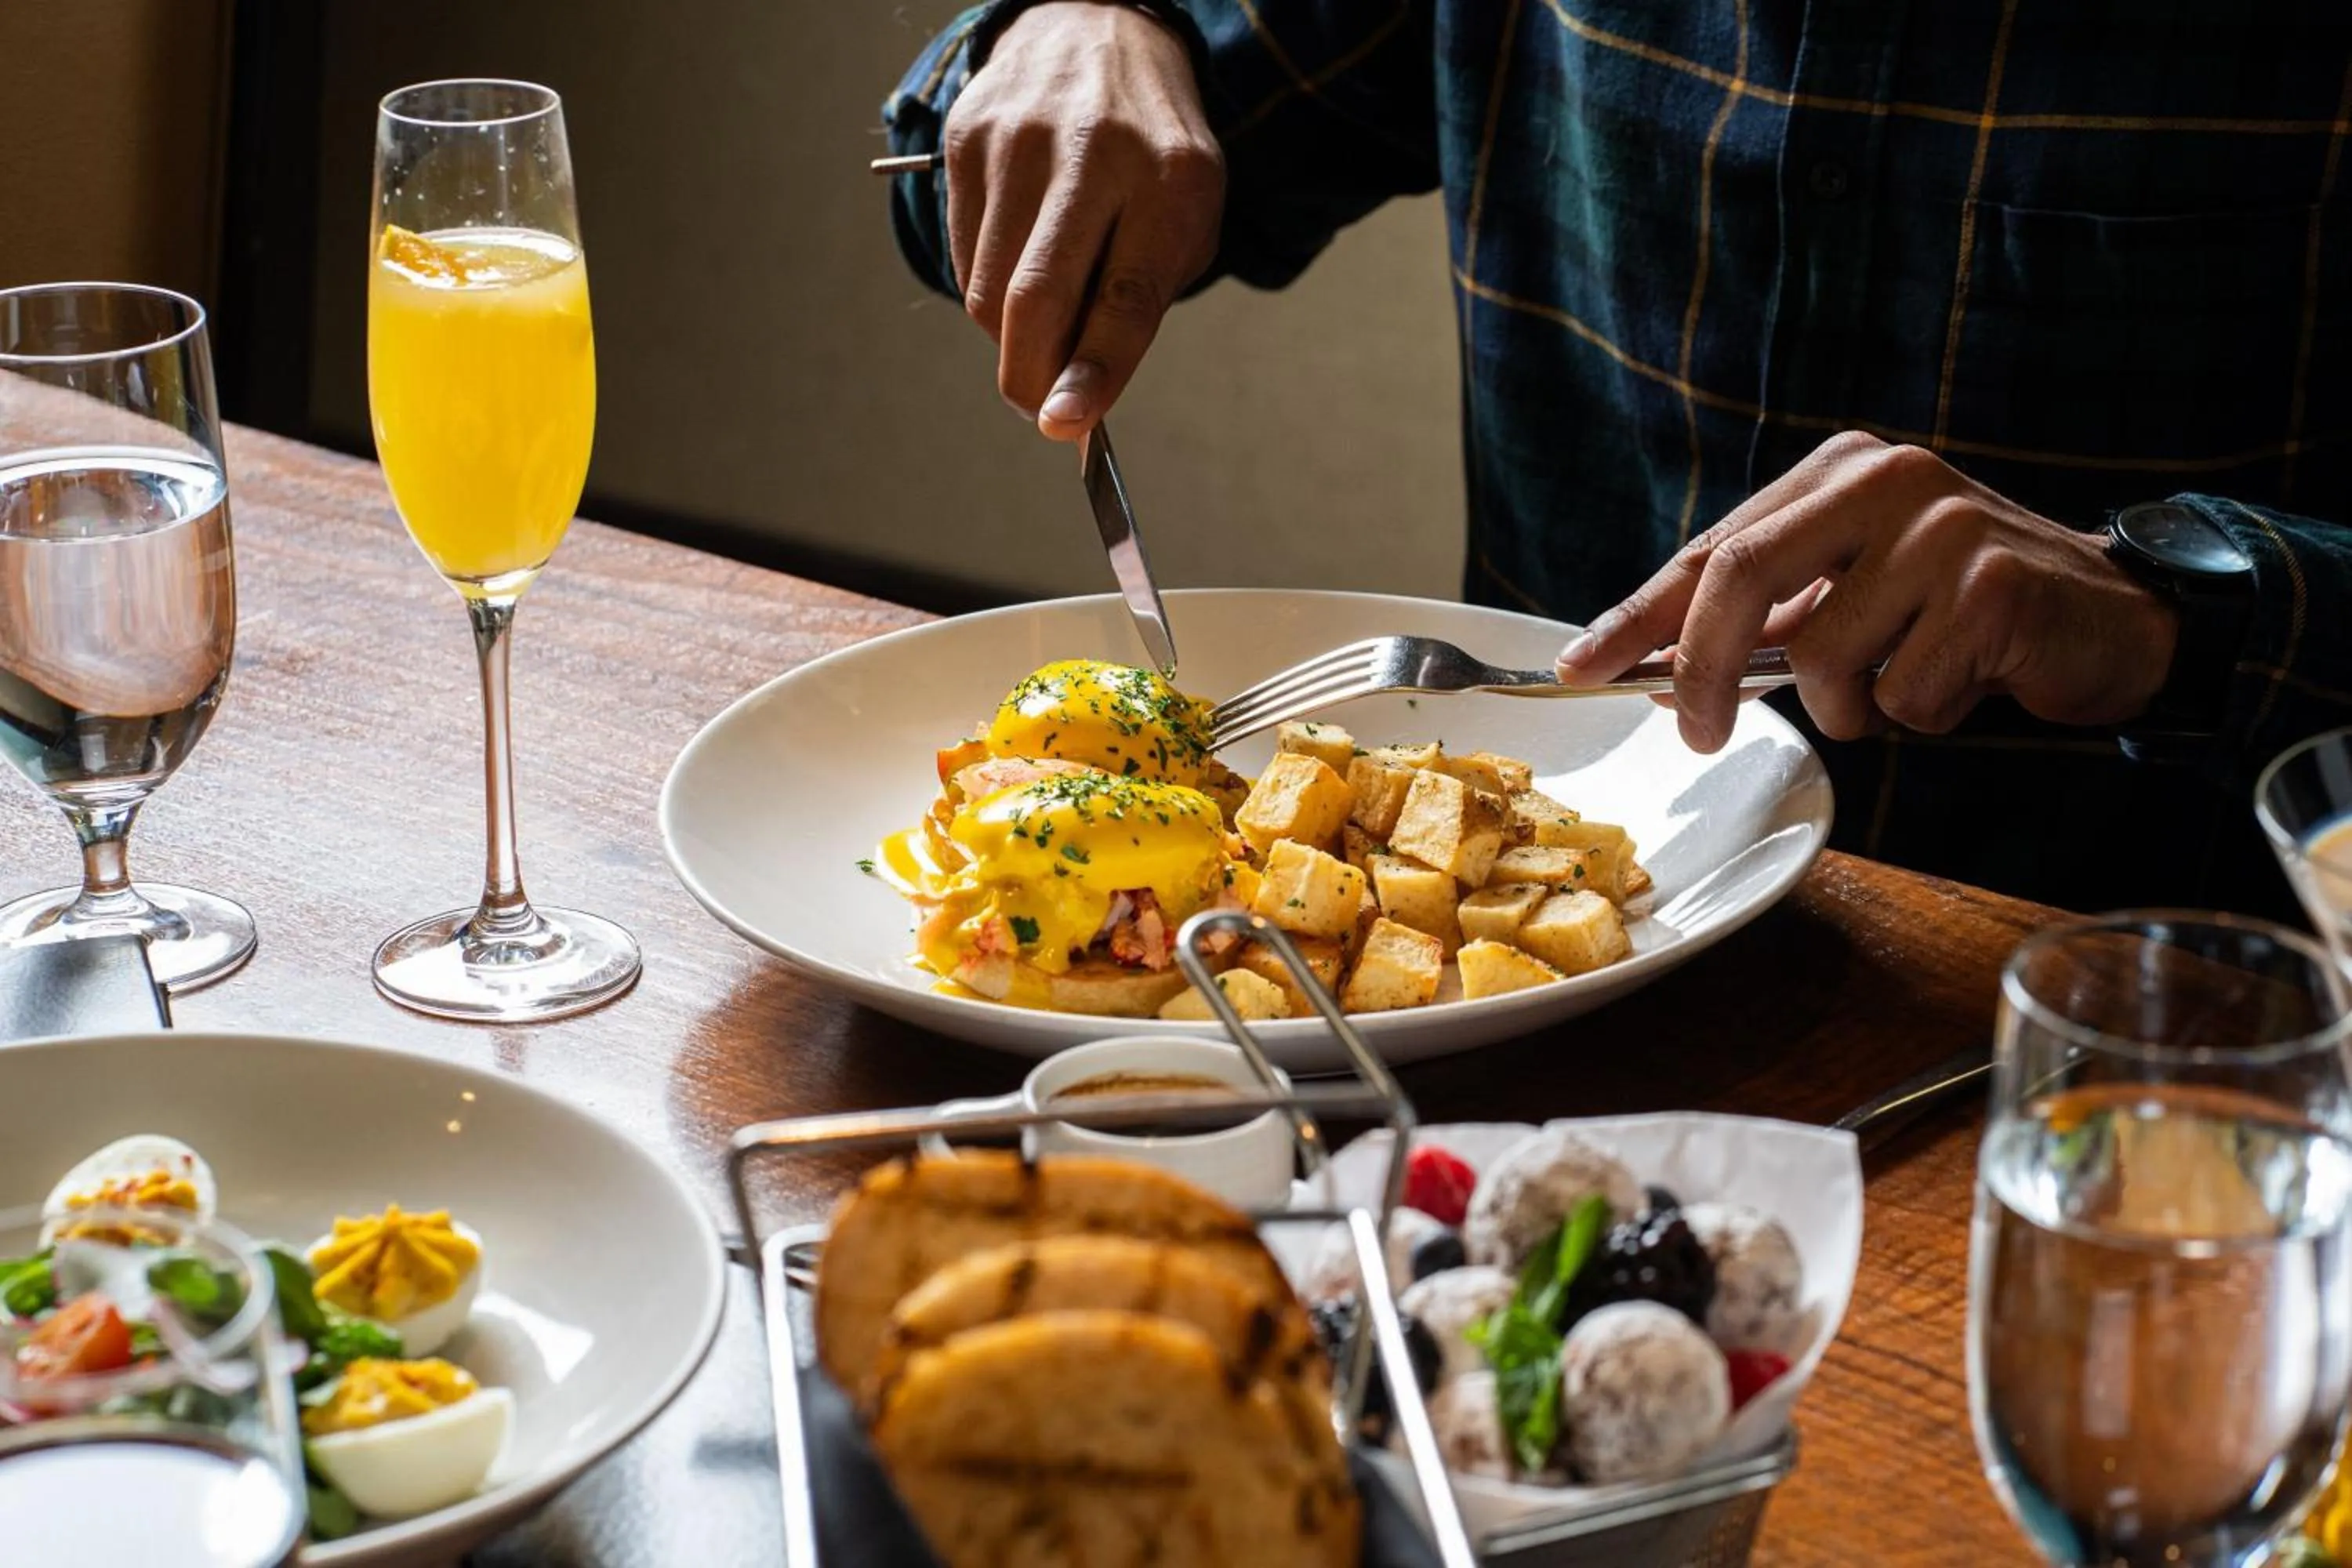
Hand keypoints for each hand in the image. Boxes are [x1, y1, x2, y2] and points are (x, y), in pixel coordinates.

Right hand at [943, 1, 1223, 439]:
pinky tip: (1020, 255)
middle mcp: (1093, 152)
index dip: (1094, 371)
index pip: (1125, 297)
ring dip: (1012, 336)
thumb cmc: (1152, 156)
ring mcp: (1020, 140)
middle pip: (1037, 297)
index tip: (1065, 426)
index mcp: (1170, 179)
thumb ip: (1138, 304)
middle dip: (1030, 376)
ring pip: (989, 291)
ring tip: (1046, 312)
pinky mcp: (966, 138)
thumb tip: (1071, 395)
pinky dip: (989, 287)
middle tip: (1039, 409)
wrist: (1098, 33)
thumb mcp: (1184, 219)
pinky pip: (964, 258)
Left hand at [1554, 432, 2181, 752]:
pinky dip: (1920, 715)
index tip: (1578, 667)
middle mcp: (1886, 480)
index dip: (1636, 614)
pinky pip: (1903, 693)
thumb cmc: (1963, 614)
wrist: (2114, 618)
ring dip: (1849, 707)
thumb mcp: (1855, 593)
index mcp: (1839, 473)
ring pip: (1823, 657)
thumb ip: (1769, 614)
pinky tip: (1967, 682)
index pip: (1712, 546)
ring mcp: (1944, 528)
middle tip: (1695, 733)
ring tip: (1908, 683)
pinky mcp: (1994, 588)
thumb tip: (1654, 661)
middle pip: (1741, 576)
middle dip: (1701, 669)